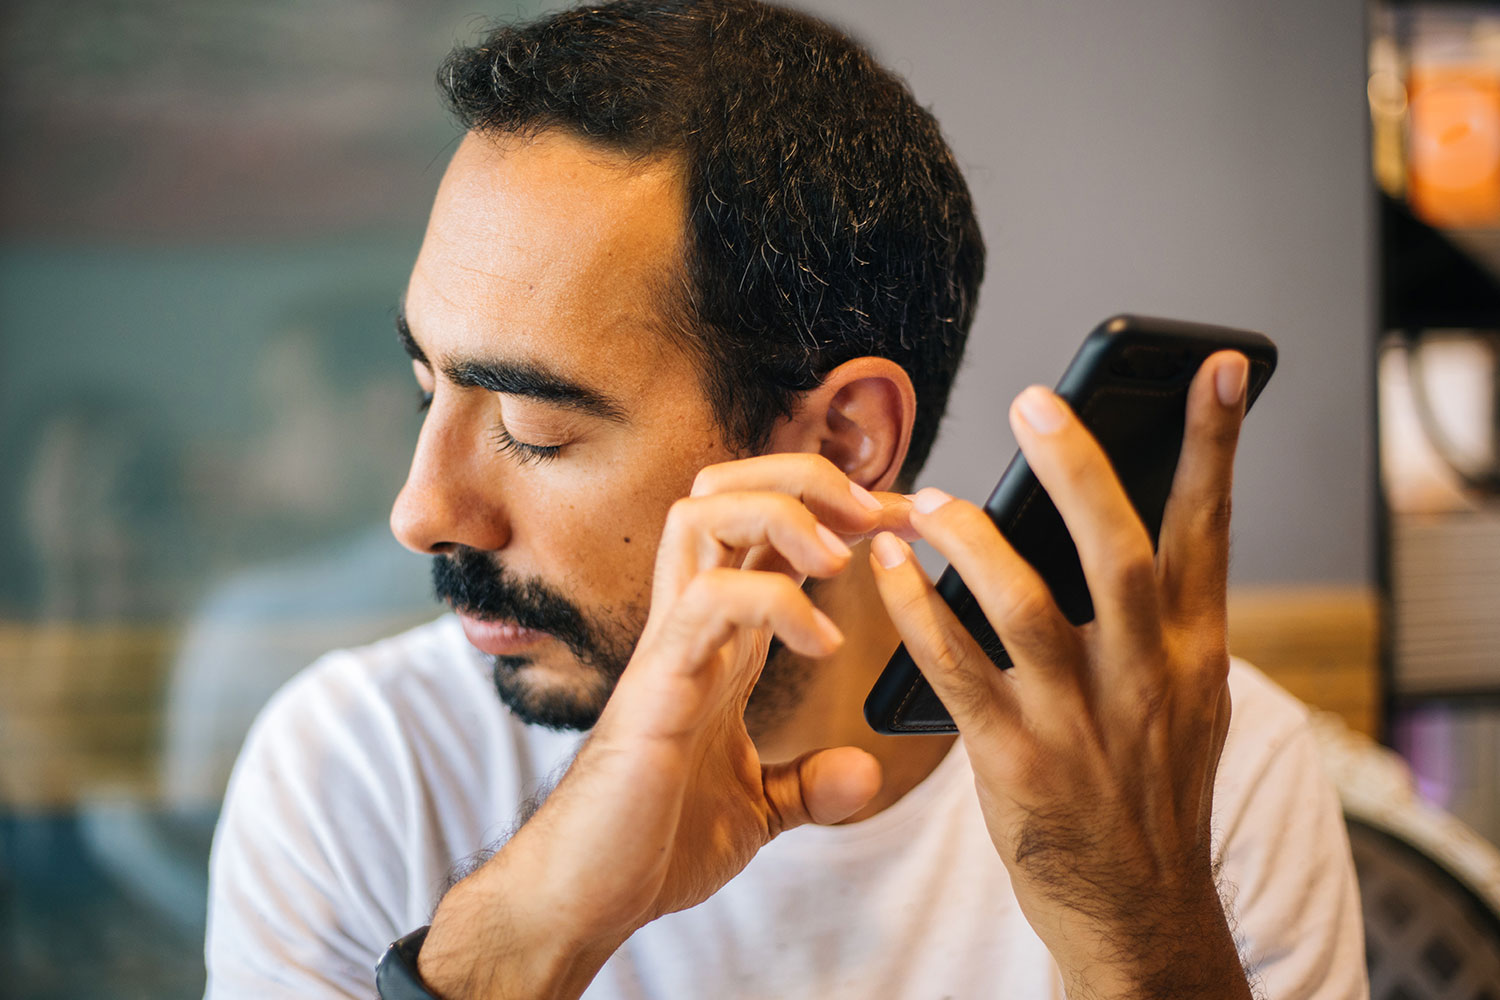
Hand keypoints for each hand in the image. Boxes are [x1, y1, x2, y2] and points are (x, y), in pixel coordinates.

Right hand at [419, 454, 905, 998]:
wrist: (586, 898)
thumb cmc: (651, 843)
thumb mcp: (756, 810)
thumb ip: (806, 783)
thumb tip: (863, 772)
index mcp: (719, 640)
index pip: (766, 530)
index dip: (836, 509)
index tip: (902, 522)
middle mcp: (691, 624)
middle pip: (725, 487)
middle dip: (806, 477)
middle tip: (875, 515)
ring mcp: (669, 645)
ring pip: (702, 514)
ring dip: (785, 514)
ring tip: (841, 560)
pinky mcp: (657, 684)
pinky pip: (710, 599)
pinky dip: (776, 601)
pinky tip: (820, 642)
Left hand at [868, 353, 1253, 999]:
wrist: (1140, 912)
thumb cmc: (1153, 793)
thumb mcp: (1188, 704)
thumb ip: (1162, 622)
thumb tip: (1120, 528)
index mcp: (1194, 654)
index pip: (1210, 532)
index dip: (1215, 446)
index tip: (1217, 367)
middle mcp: (1145, 680)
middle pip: (1116, 552)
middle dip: (1078, 469)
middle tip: (1034, 401)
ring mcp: (1081, 722)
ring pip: (1026, 603)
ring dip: (973, 538)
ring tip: (927, 498)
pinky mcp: (1016, 761)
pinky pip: (955, 669)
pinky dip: (918, 611)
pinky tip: (892, 569)